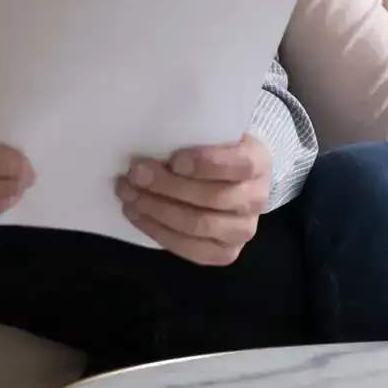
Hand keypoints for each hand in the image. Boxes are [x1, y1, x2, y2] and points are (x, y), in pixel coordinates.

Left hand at [116, 133, 271, 265]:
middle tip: (135, 174)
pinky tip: (137, 215)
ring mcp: (243, 230)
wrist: (234, 181)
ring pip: (200, 226)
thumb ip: (194, 135)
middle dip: (168, 187)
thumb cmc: (216, 150)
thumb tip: (151, 141)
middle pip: (213, 198)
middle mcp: (257, 198)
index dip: (206, 163)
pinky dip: (159, 232)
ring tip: (129, 196)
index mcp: (259, 161)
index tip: (174, 159)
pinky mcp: (226, 253)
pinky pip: (192, 250)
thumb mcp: (215, 134)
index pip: (239, 164)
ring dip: (158, 211)